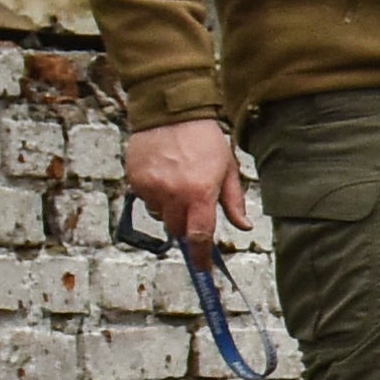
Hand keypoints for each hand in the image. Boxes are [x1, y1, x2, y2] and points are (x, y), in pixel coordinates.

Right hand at [122, 118, 254, 247]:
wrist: (171, 113)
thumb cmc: (204, 138)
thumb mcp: (227, 168)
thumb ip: (233, 201)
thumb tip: (243, 225)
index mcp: (200, 194)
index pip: (200, 236)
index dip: (201, 256)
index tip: (202, 267)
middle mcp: (173, 195)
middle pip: (177, 229)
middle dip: (186, 225)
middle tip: (193, 206)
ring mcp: (151, 188)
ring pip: (160, 215)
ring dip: (170, 209)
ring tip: (178, 183)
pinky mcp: (135, 180)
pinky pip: (146, 200)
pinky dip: (155, 195)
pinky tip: (164, 175)